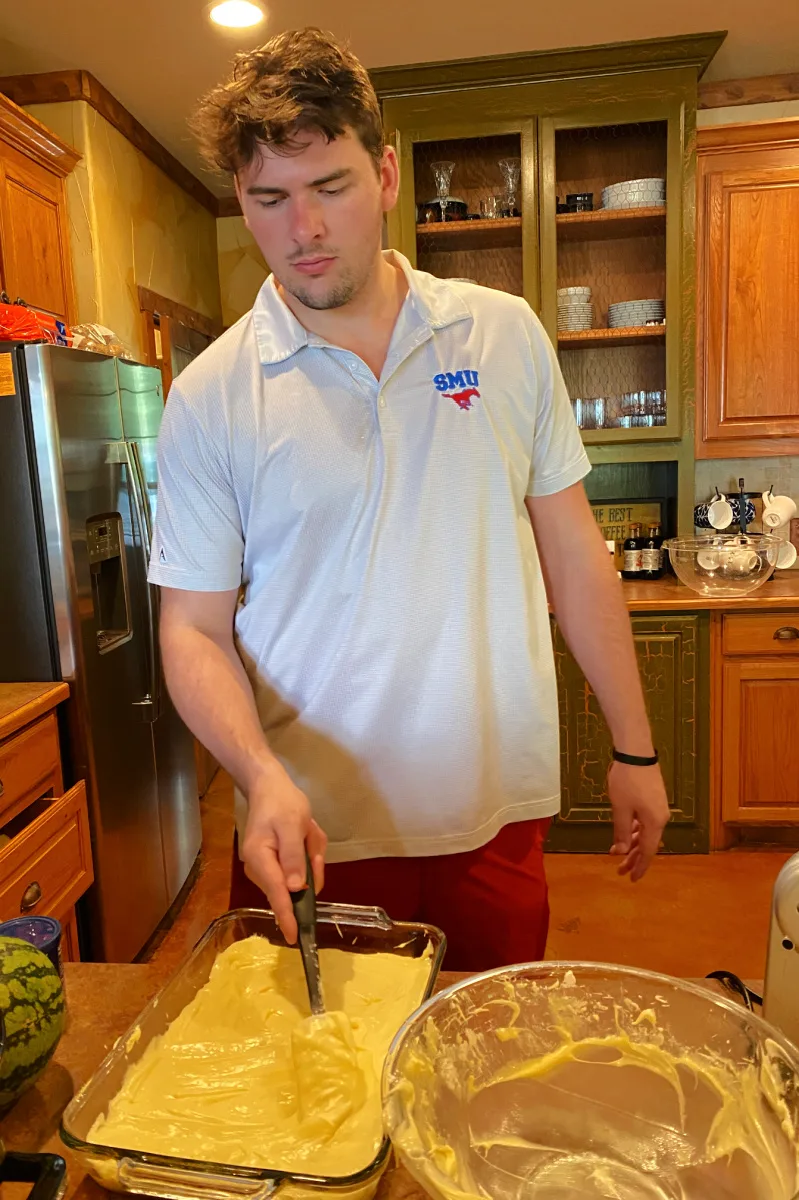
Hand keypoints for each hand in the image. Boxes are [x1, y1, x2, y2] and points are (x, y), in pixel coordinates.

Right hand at [240, 764, 326, 943]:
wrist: (268, 786)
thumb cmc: (282, 803)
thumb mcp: (293, 825)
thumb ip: (294, 858)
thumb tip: (295, 889)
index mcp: (259, 857)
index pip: (276, 893)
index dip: (287, 915)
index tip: (294, 937)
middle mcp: (257, 867)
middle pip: (288, 887)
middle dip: (307, 870)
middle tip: (310, 837)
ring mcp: (263, 867)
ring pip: (294, 879)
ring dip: (308, 859)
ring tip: (306, 831)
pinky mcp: (271, 864)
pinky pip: (294, 870)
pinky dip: (306, 855)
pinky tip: (304, 834)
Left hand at [607, 760, 669, 881]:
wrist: (636, 753)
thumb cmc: (627, 781)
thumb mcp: (620, 809)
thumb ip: (622, 831)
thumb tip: (622, 852)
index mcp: (655, 823)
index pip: (648, 851)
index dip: (640, 866)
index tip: (632, 879)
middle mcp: (661, 818)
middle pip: (648, 844)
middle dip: (633, 858)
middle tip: (620, 871)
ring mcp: (658, 807)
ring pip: (646, 833)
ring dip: (633, 844)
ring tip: (618, 854)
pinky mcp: (654, 799)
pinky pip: (646, 822)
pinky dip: (636, 830)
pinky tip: (626, 833)